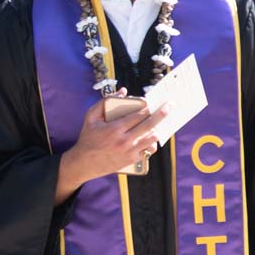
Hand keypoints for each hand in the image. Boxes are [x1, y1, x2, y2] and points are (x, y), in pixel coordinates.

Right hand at [55, 92, 169, 202]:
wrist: (84, 163)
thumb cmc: (87, 138)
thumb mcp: (90, 117)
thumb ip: (105, 101)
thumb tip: (122, 92)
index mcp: (115, 128)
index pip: (138, 115)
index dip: (148, 107)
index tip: (153, 102)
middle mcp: (124, 140)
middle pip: (149, 125)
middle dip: (162, 114)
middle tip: (170, 106)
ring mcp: (130, 151)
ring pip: (152, 138)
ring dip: (157, 129)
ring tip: (159, 123)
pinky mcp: (132, 160)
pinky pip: (149, 150)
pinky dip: (152, 142)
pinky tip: (151, 137)